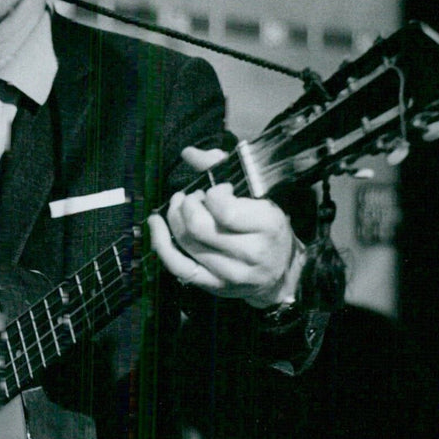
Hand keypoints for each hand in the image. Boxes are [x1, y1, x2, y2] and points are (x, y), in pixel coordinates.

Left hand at [148, 147, 304, 307]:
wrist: (282, 271)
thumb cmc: (267, 227)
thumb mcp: (258, 195)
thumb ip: (222, 168)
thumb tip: (188, 153)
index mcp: (267, 226)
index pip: (224, 210)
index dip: (213, 193)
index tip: (218, 190)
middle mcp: (250, 252)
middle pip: (198, 227)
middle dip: (188, 205)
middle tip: (194, 198)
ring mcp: (231, 273)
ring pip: (186, 242)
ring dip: (174, 218)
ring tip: (179, 206)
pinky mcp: (214, 286)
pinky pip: (178, 266)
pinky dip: (161, 243)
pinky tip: (156, 225)